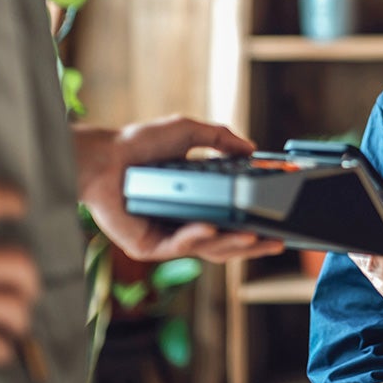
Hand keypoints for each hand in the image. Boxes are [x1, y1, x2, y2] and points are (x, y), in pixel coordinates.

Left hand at [76, 115, 285, 261]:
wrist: (103, 155)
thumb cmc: (139, 143)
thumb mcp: (188, 133)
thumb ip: (220, 138)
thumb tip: (251, 148)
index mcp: (197, 203)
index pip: (233, 222)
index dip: (256, 225)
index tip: (278, 226)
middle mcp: (184, 224)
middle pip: (227, 244)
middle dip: (254, 245)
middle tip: (276, 241)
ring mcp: (167, 237)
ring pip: (207, 250)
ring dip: (232, 245)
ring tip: (252, 237)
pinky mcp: (148, 246)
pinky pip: (178, 247)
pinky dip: (196, 238)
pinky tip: (210, 228)